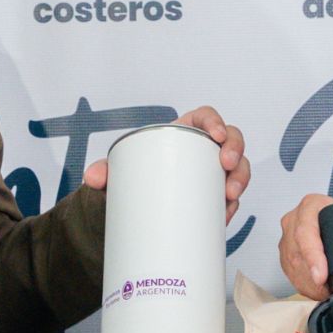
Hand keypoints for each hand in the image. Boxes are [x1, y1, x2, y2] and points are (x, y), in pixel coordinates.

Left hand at [83, 105, 251, 222]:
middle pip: (231, 142)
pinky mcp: (214, 199)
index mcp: (184, 133)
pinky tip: (225, 215)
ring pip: (238, 170)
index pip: (206, 117)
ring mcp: (212, 175)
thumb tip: (92, 177)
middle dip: (236, 152)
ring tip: (229, 196)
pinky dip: (231, 206)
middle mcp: (203, 151)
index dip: (217, 122)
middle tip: (226, 167)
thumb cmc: (133, 176)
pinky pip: (231, 199)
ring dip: (240, 180)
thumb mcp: (119, 170)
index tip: (216, 135)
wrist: (133, 208)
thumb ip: (104, 171)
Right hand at [277, 194, 332, 300]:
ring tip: (327, 291)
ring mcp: (286, 238)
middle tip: (328, 291)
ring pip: (291, 266)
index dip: (312, 256)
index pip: (305, 231)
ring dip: (308, 284)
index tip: (321, 276)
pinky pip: (289, 274)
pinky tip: (318, 289)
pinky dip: (304, 286)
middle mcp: (294, 220)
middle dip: (311, 276)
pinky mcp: (284, 255)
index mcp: (311, 206)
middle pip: (296, 252)